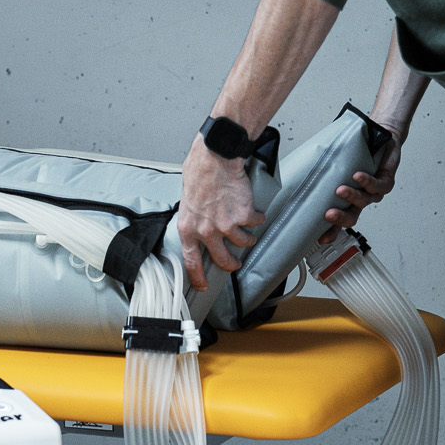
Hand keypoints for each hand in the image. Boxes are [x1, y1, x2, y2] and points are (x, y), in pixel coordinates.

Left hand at [175, 136, 265, 291]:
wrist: (215, 160)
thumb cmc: (199, 174)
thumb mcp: (187, 202)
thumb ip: (194, 219)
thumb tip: (199, 226)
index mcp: (188, 229)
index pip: (190, 261)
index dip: (197, 276)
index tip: (202, 284)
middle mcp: (206, 231)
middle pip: (222, 259)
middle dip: (231, 264)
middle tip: (235, 263)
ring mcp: (226, 225)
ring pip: (243, 243)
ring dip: (248, 239)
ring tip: (248, 233)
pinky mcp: (244, 216)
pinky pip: (255, 223)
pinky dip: (257, 218)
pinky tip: (255, 212)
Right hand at [323, 129, 402, 228]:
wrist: (379, 136)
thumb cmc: (358, 152)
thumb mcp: (336, 165)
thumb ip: (322, 174)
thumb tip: (297, 174)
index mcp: (348, 201)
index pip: (338, 221)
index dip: (330, 231)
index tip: (321, 238)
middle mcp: (360, 200)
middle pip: (352, 217)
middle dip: (340, 218)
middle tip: (329, 215)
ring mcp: (373, 192)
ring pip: (363, 201)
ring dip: (351, 196)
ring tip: (340, 190)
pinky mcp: (385, 181)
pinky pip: (378, 186)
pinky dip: (367, 182)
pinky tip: (358, 177)